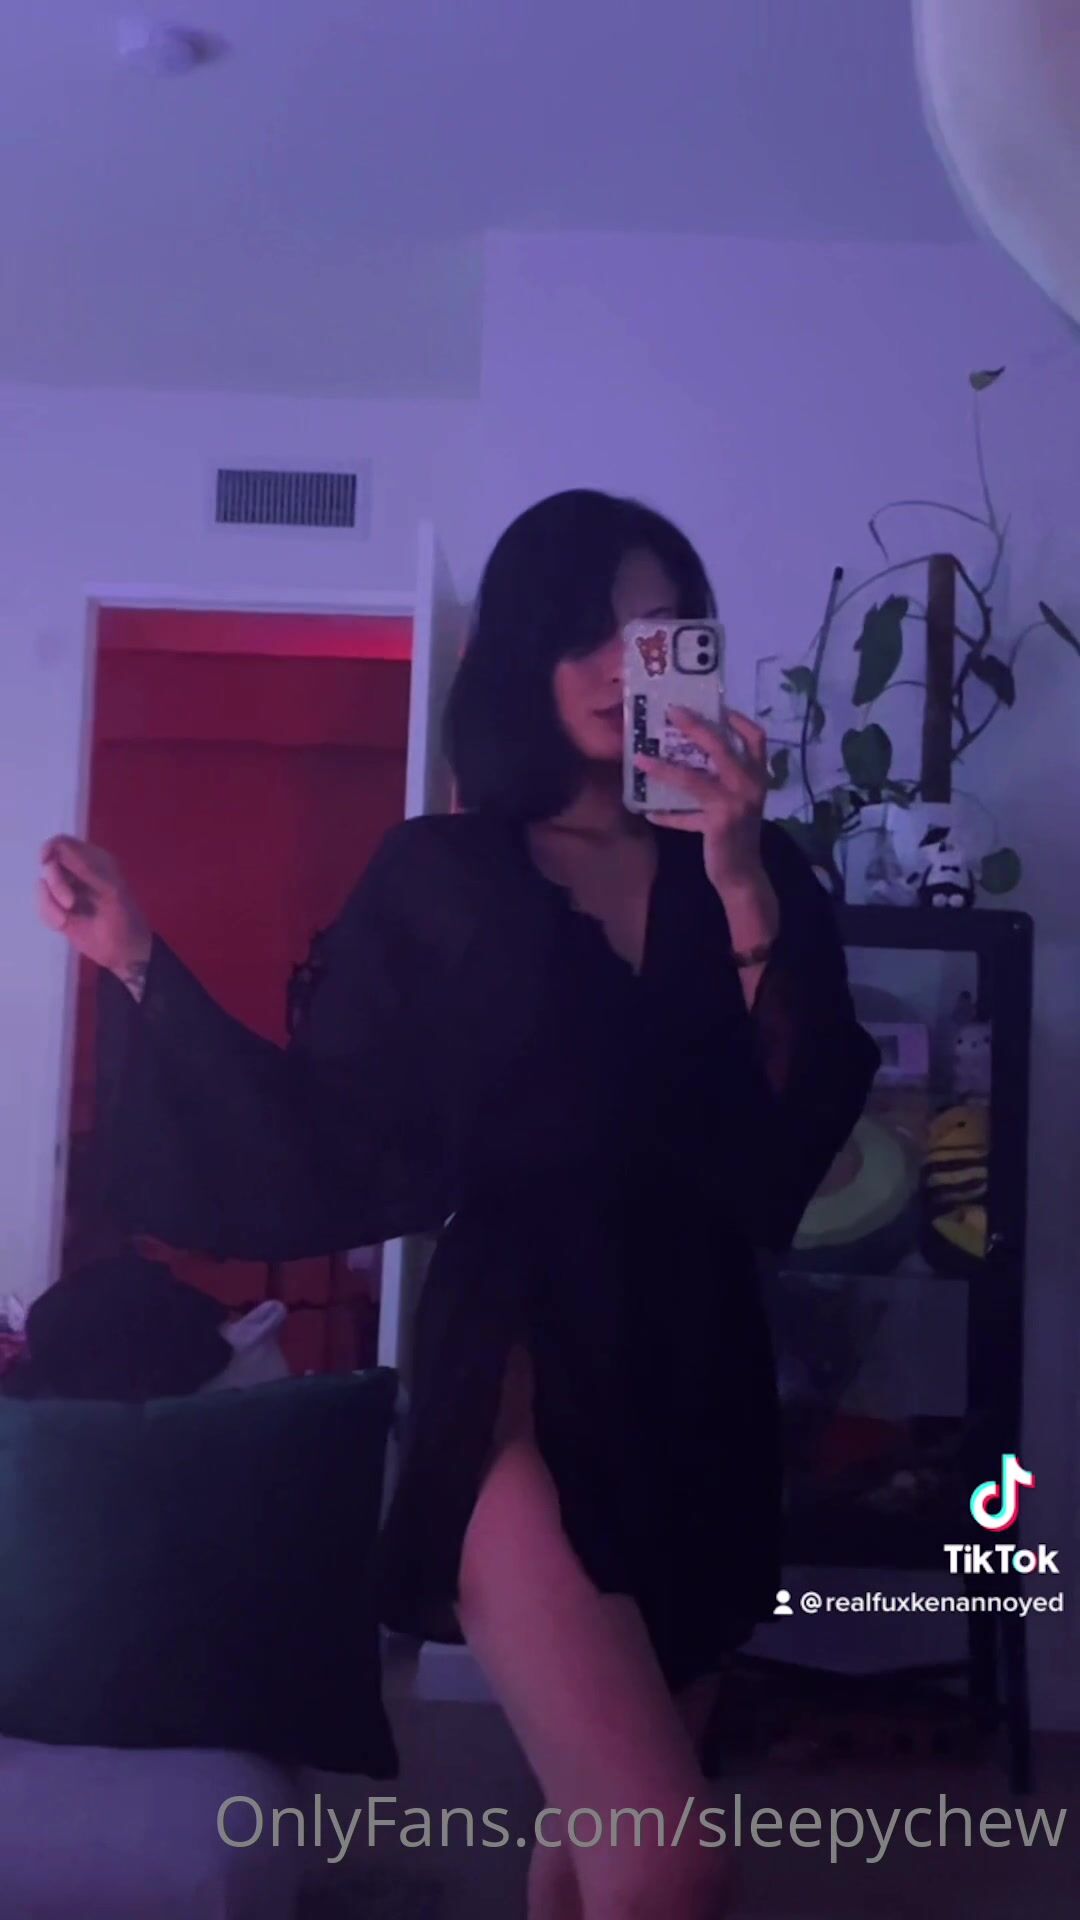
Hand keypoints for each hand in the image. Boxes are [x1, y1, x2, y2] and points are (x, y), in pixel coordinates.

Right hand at [38, 836, 151, 983]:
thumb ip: (86, 867)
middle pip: (48, 864)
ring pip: (42, 886)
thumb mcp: (110, 890)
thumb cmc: (124, 918)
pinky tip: (64, 926)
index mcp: (94, 860)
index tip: (45, 862)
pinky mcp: (57, 910)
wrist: (122, 952)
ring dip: (51, 904)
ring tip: (67, 918)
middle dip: (55, 884)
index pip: (62, 843)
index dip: (50, 849)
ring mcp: (66, 890)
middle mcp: (77, 871)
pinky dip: (49, 915)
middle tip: (70, 903)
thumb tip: (59, 847)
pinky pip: (41, 906)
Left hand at [635, 707, 772, 899]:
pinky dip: (666, 815)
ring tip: (640, 759)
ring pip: (693, 780)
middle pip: (721, 747)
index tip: (717, 706)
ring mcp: (735, 804)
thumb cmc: (738, 835)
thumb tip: (686, 756)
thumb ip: (723, 780)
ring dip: (663, 769)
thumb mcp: (738, 802)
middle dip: (695, 726)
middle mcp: (750, 785)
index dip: (738, 719)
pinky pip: (684, 816)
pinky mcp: (719, 824)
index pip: (757, 738)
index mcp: (758, 776)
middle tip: (671, 711)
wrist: (743, 874)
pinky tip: (649, 812)